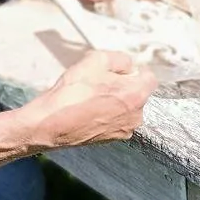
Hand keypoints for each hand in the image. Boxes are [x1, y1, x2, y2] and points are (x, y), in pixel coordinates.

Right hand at [24, 50, 156, 148]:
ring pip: (126, 107)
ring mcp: (124, 130)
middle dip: (123, 85)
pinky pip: (115, 120)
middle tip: (98, 82)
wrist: (50, 123)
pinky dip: (106, 114)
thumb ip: (120, 59)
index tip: (115, 70)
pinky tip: (87, 110)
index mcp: (136, 95)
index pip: (149, 77)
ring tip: (90, 97)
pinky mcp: (111, 140)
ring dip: (114, 100)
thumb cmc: (72, 91)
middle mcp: (136, 116)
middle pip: (137, 93)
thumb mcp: (96, 59)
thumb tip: (129, 66)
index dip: (132, 70)